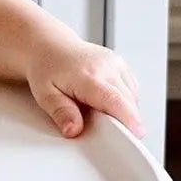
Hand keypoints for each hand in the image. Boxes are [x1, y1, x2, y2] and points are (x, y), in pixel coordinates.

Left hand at [27, 35, 143, 139]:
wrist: (48, 45)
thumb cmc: (46, 67)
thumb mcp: (44, 93)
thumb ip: (61, 112)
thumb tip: (74, 129)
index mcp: (87, 75)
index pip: (114, 100)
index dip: (128, 120)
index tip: (136, 135)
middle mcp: (105, 66)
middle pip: (127, 101)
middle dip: (122, 120)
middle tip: (101, 126)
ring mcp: (114, 63)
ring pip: (132, 96)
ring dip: (123, 109)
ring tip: (96, 107)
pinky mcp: (120, 63)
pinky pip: (131, 88)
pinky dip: (123, 99)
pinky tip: (105, 98)